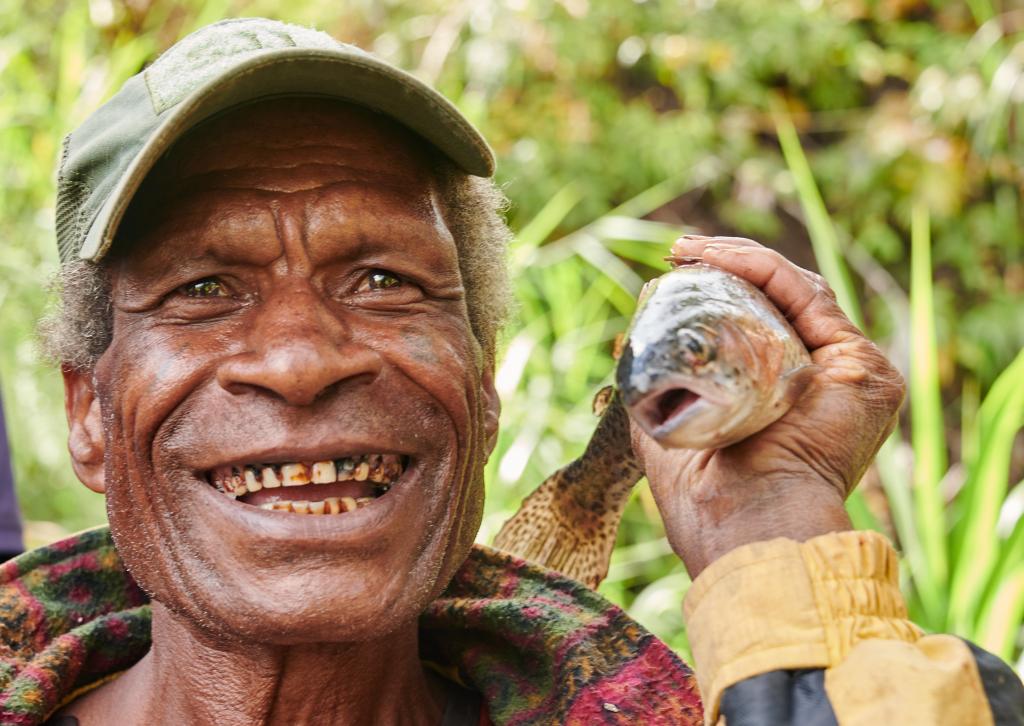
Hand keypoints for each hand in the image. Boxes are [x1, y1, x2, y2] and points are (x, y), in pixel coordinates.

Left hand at [631, 235, 904, 578]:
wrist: (745, 526)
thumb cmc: (705, 497)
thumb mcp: (667, 430)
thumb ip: (654, 388)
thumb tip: (628, 338)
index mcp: (790, 402)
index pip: (761, 328)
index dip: (721, 293)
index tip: (673, 272)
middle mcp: (826, 386)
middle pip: (779, 305)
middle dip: (727, 270)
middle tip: (679, 254)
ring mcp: (851, 375)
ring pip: (794, 293)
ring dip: (739, 262)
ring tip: (689, 251)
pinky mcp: (865, 368)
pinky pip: (809, 297)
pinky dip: (763, 270)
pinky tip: (719, 259)